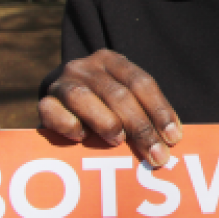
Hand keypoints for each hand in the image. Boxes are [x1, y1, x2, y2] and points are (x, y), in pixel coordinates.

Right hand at [38, 49, 181, 167]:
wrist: (59, 99)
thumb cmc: (101, 104)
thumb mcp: (124, 99)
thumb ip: (144, 112)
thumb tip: (171, 139)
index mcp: (113, 61)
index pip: (142, 83)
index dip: (160, 111)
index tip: (174, 139)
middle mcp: (86, 67)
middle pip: (118, 95)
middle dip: (141, 128)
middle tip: (156, 156)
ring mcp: (62, 82)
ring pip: (84, 99)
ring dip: (105, 122)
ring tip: (118, 141)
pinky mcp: (44, 100)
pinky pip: (52, 111)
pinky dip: (69, 125)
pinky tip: (81, 137)